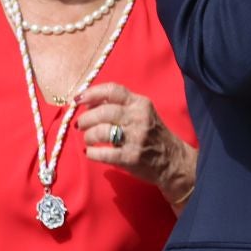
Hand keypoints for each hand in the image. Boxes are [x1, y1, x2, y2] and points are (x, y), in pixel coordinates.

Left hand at [76, 83, 192, 201]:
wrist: (172, 161)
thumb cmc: (152, 134)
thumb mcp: (141, 113)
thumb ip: (119, 106)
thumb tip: (89, 103)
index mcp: (140, 103)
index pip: (113, 90)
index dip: (92, 93)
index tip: (78, 99)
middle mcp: (139, 118)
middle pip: (104, 112)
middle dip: (86, 118)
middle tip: (81, 125)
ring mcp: (136, 138)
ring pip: (102, 131)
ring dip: (89, 136)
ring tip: (88, 139)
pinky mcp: (131, 157)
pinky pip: (104, 153)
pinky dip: (92, 153)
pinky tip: (90, 152)